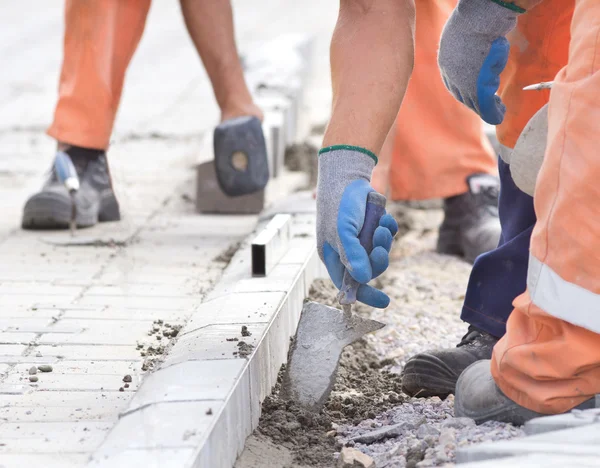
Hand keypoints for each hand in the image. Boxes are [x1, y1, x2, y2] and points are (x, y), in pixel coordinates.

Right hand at [317, 147, 397, 307]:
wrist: (347, 175)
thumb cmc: (340, 205)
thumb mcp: (344, 232)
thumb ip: (353, 256)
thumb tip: (363, 279)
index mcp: (333, 256)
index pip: (348, 284)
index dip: (365, 294)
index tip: (385, 302)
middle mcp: (346, 250)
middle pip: (369, 269)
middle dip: (378, 259)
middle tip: (379, 246)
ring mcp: (359, 238)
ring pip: (379, 252)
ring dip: (383, 241)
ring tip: (380, 225)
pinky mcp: (370, 226)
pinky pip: (386, 236)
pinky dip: (388, 229)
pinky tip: (385, 218)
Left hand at [438, 0, 521, 124]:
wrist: (478, 21)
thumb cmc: (475, 20)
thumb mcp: (465, 33)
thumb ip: (469, 46)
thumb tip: (483, 40)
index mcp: (445, 62)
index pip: (454, 84)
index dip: (465, 92)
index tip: (476, 96)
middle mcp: (451, 75)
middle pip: (463, 96)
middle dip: (476, 103)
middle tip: (491, 106)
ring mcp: (463, 82)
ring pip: (474, 101)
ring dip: (487, 107)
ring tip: (498, 110)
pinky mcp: (476, 87)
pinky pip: (484, 105)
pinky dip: (492, 113)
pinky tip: (500, 115)